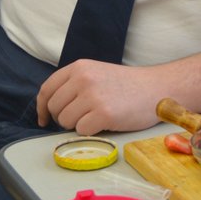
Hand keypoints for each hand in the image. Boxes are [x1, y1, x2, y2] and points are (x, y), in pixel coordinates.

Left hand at [36, 60, 164, 134]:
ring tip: (99, 117)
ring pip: (66, 122)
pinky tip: (106, 123)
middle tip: (84, 117)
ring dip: (79, 125)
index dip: (42, 107)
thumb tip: (51, 107)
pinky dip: (91, 132)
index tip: (44, 119)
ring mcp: (93, 96)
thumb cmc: (128, 85)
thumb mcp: (97, 73)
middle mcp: (83, 79)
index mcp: (79, 67)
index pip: (47, 89)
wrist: (158, 88)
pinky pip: (81, 131)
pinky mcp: (104, 114)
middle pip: (55, 108)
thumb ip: (75, 84)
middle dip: (65, 118)